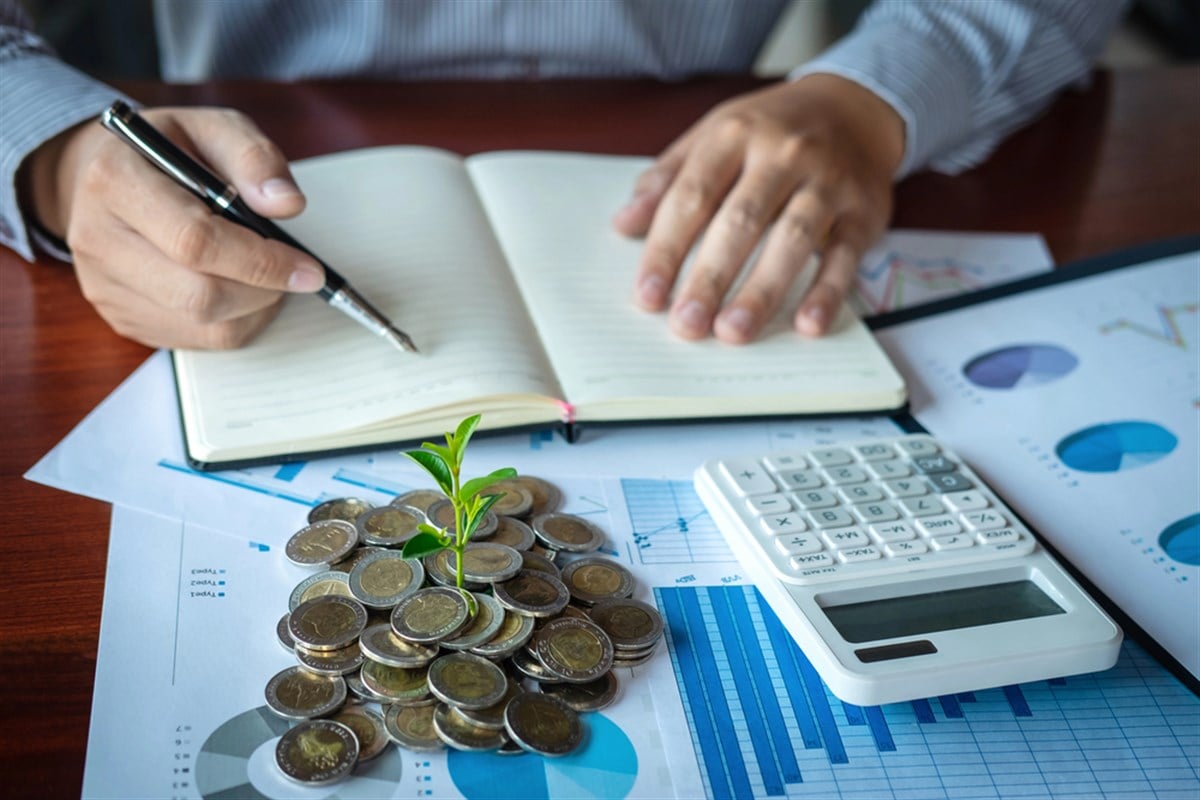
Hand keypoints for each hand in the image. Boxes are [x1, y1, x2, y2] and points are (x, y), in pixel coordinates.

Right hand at [24, 106, 323, 348]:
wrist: (101, 175)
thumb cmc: (165, 150)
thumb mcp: (211, 128)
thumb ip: (253, 158)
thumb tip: (287, 204)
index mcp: (116, 182)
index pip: (195, 241)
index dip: (261, 261)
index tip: (309, 268)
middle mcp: (99, 241)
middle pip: (198, 295)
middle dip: (264, 289)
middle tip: (296, 273)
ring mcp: (106, 287)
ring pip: (203, 325)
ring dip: (256, 307)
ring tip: (267, 273)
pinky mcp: (123, 317)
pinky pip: (197, 339)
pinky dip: (237, 320)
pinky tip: (242, 289)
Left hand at [613, 74, 903, 342]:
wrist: (853, 107)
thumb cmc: (768, 131)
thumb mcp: (714, 136)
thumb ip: (669, 179)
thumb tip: (624, 224)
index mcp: (734, 134)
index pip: (692, 196)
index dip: (666, 249)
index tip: (647, 296)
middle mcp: (783, 152)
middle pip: (740, 221)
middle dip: (709, 277)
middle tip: (686, 325)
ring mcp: (828, 181)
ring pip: (792, 238)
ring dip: (762, 290)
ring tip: (732, 332)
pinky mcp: (864, 210)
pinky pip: (845, 254)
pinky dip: (828, 292)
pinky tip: (807, 325)